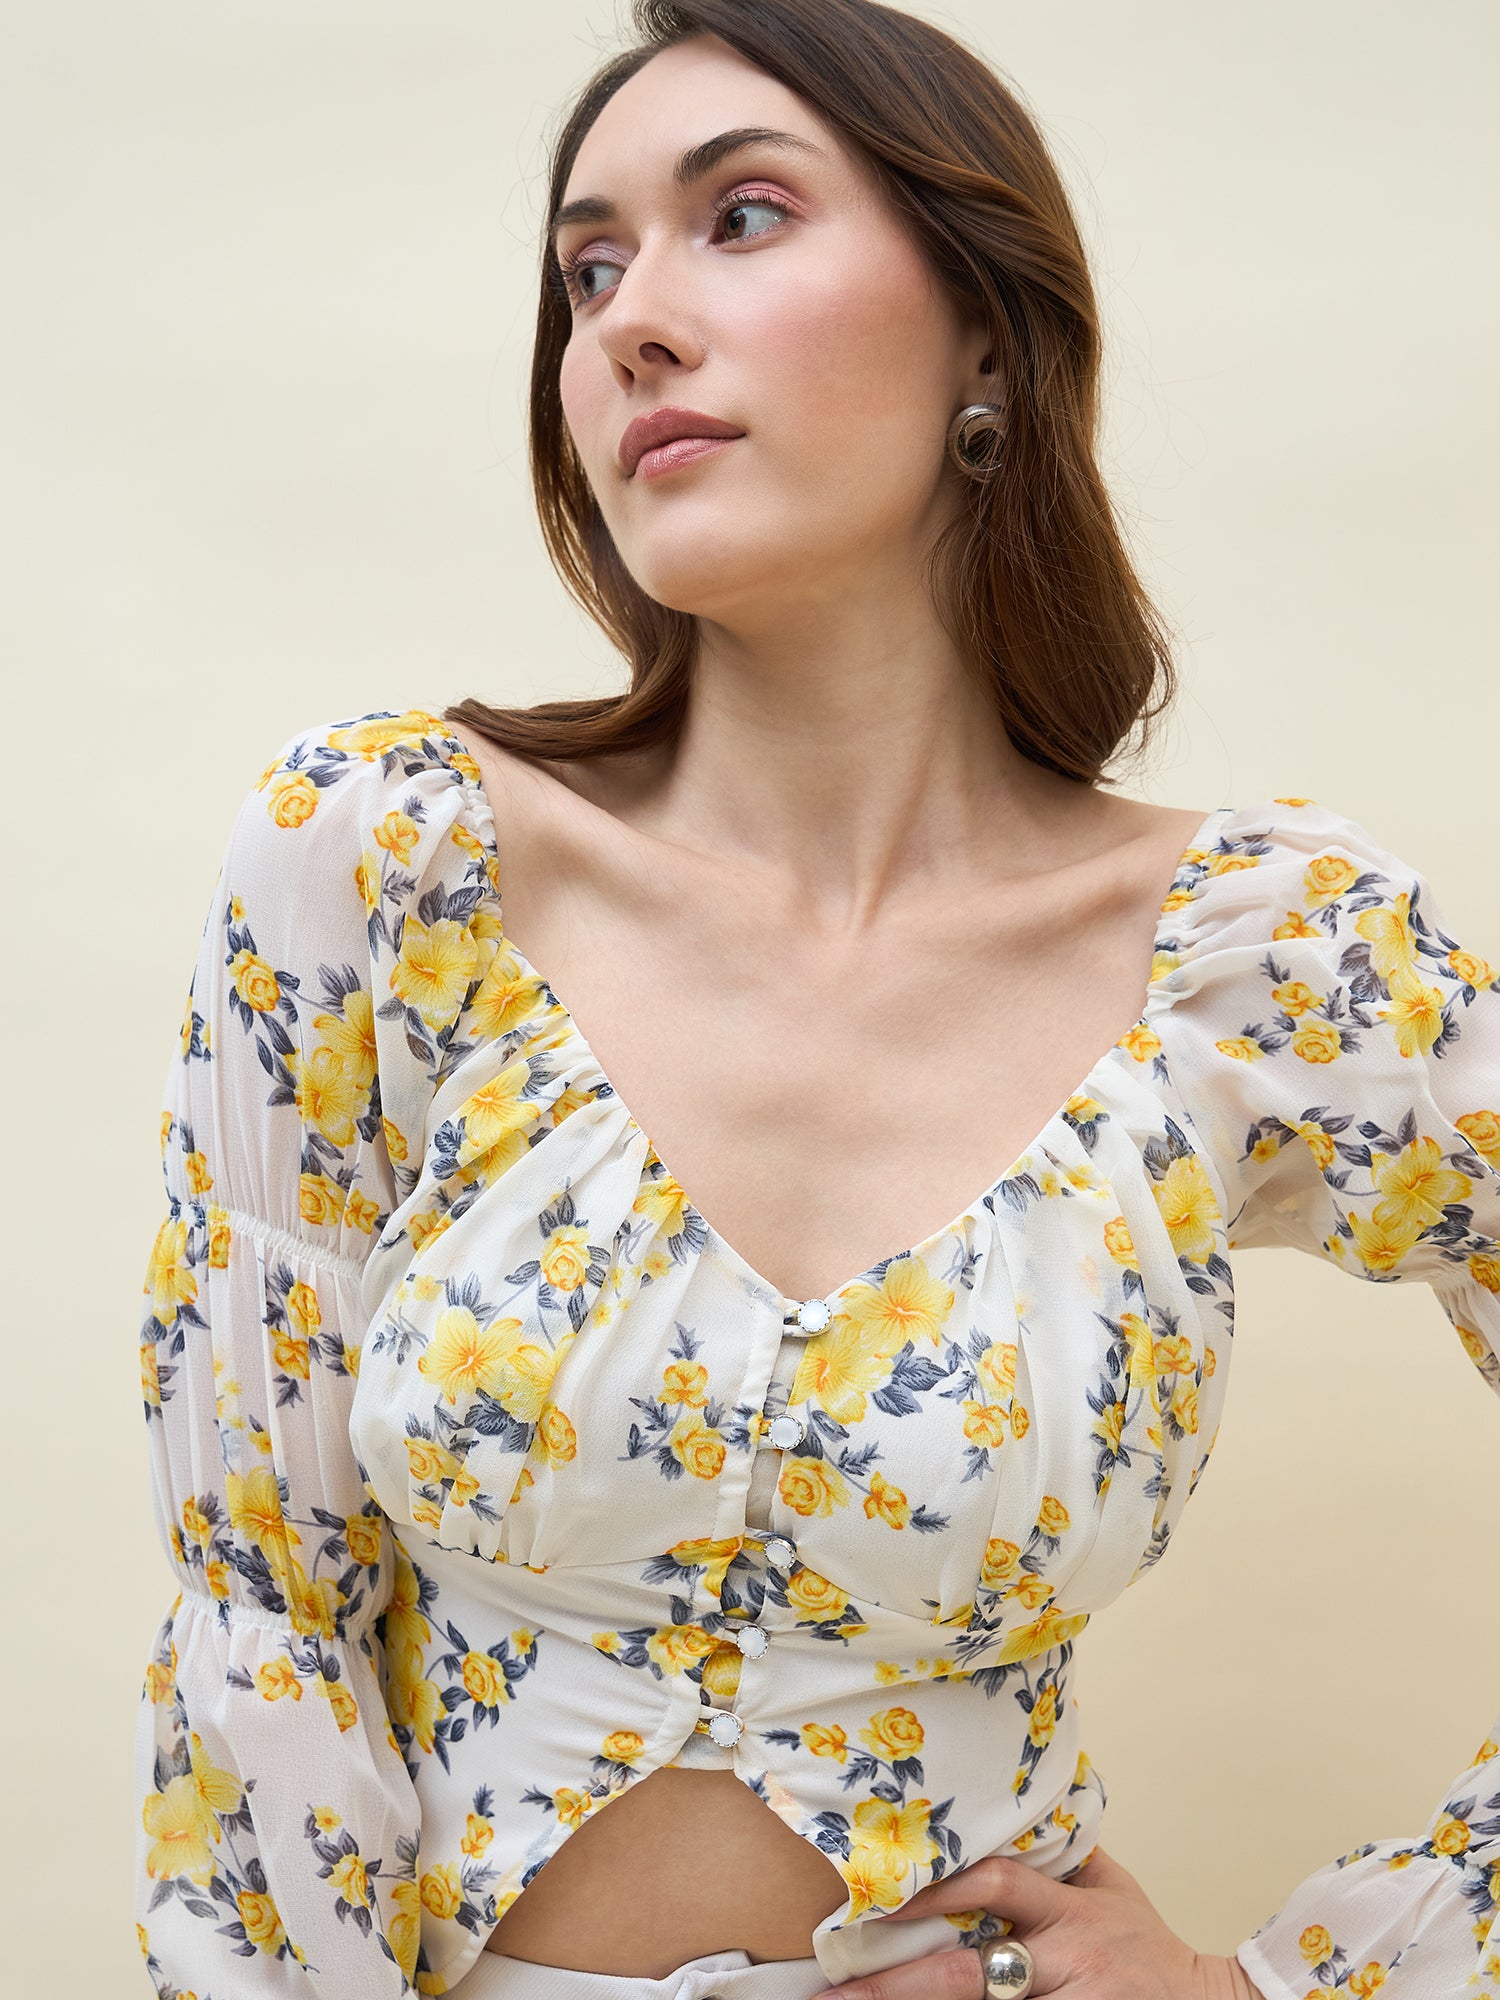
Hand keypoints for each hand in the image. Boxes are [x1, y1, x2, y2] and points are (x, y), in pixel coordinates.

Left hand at [809, 1846, 1264, 1998]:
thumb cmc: (1148, 1947)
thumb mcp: (1110, 1887)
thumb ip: (1059, 1850)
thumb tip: (1011, 1798)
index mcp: (1070, 1913)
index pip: (997, 1885)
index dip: (939, 1887)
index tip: (879, 1896)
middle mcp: (1066, 1964)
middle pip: (971, 1975)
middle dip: (899, 1985)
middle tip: (837, 1993)